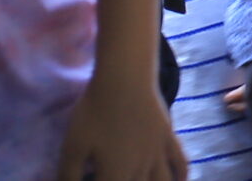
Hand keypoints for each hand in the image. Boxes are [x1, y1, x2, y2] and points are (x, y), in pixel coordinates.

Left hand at [57, 69, 185, 180]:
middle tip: (116, 178)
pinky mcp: (169, 139)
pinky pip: (181, 164)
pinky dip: (182, 176)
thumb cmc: (94, 113)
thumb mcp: (72, 147)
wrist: (124, 80)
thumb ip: (69, 176)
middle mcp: (140, 171)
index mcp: (114, 176)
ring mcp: (159, 155)